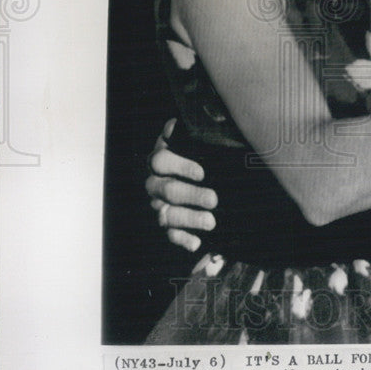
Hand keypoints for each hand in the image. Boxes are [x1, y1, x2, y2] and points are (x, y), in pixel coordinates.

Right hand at [146, 119, 217, 251]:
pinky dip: (182, 239)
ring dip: (189, 219)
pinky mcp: (167, 223)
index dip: (180, 166)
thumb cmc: (205, 151)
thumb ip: (195, 131)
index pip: (162, 161)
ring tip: (211, 222)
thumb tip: (178, 126)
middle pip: (167, 189)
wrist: (207, 170)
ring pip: (167, 214)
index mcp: (163, 157)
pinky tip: (196, 243)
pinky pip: (170, 234)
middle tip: (214, 199)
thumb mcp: (202, 139)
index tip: (202, 173)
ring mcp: (159, 204)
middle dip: (191, 196)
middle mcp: (156, 181)